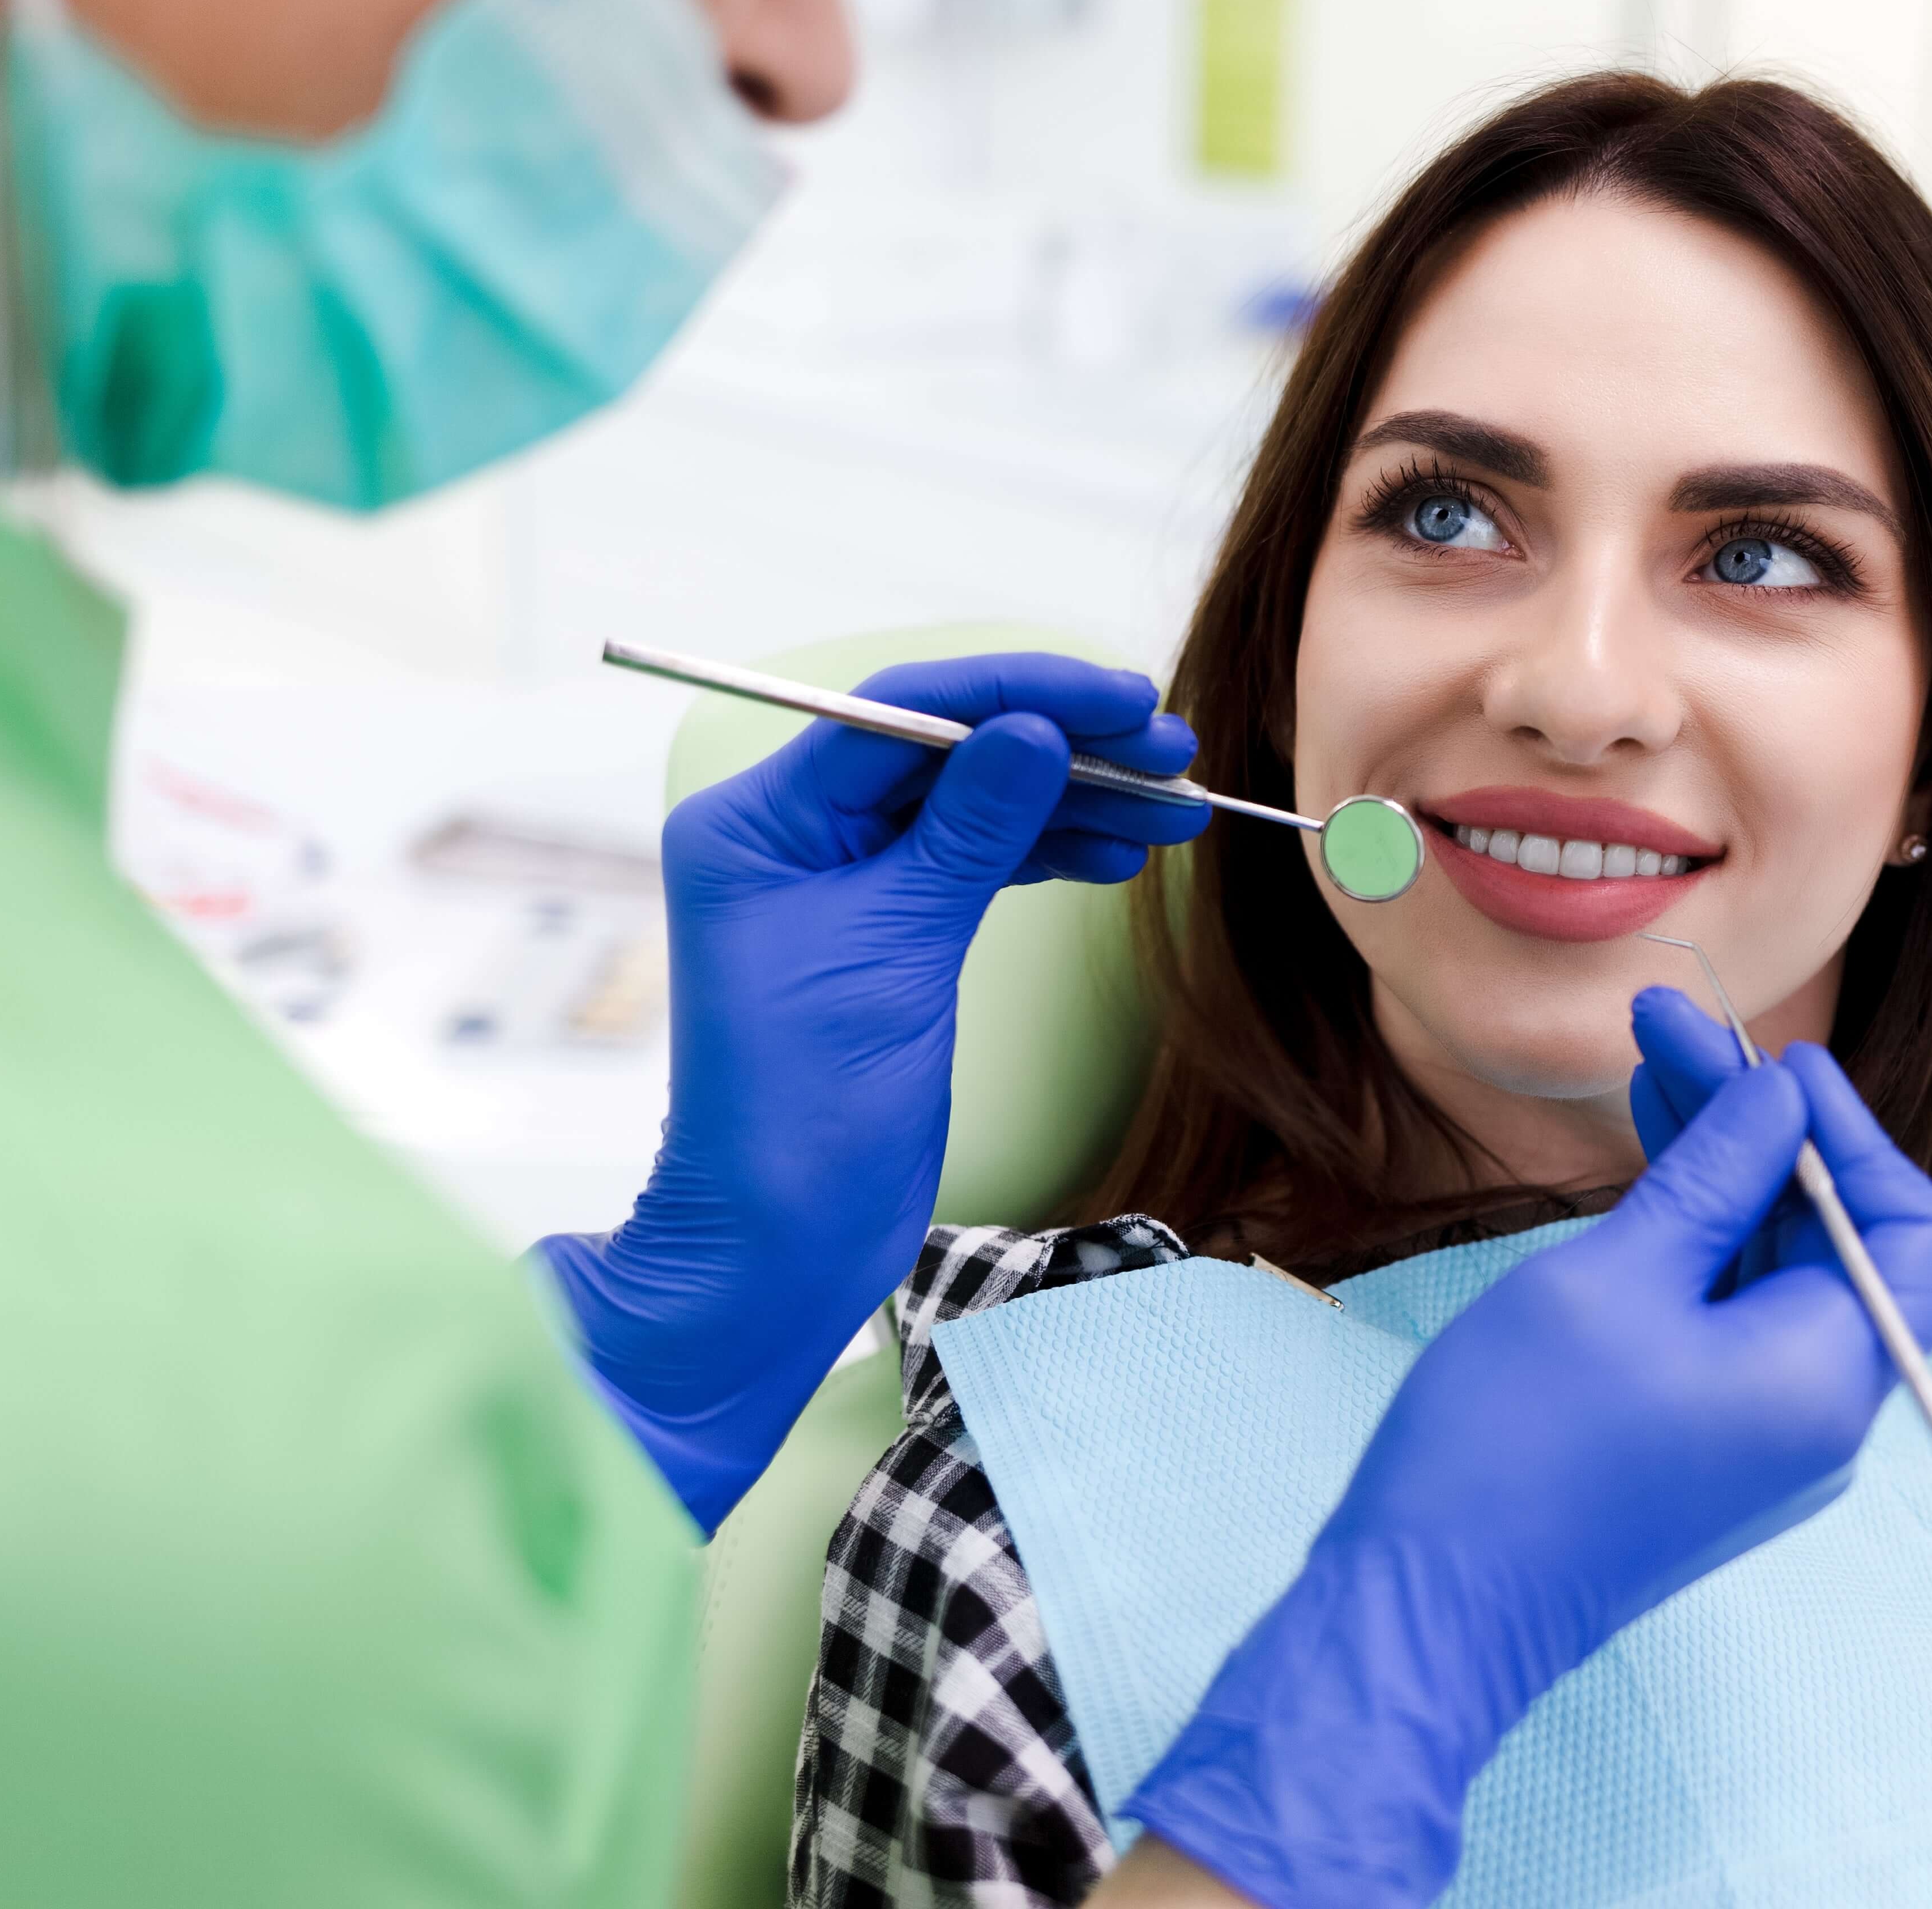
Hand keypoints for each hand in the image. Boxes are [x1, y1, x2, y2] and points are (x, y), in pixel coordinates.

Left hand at [536, 653, 1206, 1531]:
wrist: (787, 1237)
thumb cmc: (805, 1102)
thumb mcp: (897, 946)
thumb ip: (969, 829)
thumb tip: (1032, 728)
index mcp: (758, 821)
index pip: (900, 714)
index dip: (1018, 695)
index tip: (1120, 699)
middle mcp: (793, 837)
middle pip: (946, 751)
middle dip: (1062, 745)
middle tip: (1171, 746)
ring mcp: (843, 885)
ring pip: (975, 806)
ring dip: (1075, 800)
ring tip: (1173, 807)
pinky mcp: (891, 934)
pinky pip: (979, 862)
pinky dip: (1051, 851)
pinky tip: (1121, 850)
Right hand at [1121, 993, 1931, 1908]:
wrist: (1431, 1606)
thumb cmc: (1516, 1444)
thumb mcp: (1617, 1275)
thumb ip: (1715, 1176)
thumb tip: (1785, 1096)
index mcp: (1827, 1377)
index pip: (1921, 1235)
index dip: (1857, 1137)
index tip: (1771, 1064)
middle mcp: (1819, 1411)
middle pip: (1844, 1240)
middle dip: (1768, 1129)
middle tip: (1674, 1028)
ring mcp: (1763, 1431)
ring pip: (1780, 1269)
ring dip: (1726, 1167)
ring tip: (1652, 1063)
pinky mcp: (1706, 1439)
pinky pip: (1733, 1313)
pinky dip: (1700, 1232)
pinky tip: (1648, 1155)